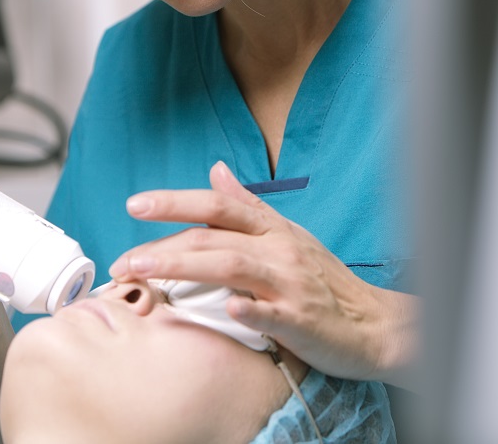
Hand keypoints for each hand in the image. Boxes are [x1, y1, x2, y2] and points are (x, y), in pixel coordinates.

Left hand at [108, 161, 417, 385]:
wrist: (376, 325)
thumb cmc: (326, 282)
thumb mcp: (288, 236)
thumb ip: (249, 206)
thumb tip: (216, 171)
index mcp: (273, 230)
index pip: (218, 206)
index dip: (175, 202)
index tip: (135, 204)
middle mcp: (279, 250)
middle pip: (213, 237)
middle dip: (162, 245)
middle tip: (121, 260)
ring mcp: (290, 284)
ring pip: (230, 266)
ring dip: (182, 267)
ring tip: (143, 274)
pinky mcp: (300, 320)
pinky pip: (270, 311)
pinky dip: (247, 307)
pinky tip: (226, 307)